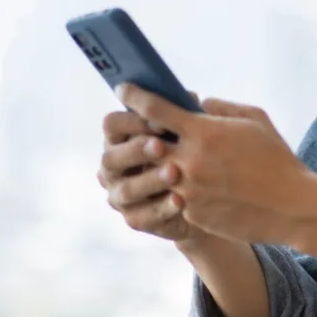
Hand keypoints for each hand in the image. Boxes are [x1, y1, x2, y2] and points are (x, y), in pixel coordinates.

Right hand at [97, 107, 202, 243]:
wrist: (205, 194)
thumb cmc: (191, 150)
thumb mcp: (187, 131)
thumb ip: (182, 115)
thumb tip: (190, 97)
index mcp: (120, 138)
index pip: (112, 124)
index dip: (133, 121)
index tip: (160, 120)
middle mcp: (113, 167)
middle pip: (111, 157)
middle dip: (136, 151)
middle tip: (161, 146)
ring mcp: (120, 195)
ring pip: (127, 189)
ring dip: (150, 180)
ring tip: (174, 172)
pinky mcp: (135, 219)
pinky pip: (144, 216)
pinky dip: (162, 208)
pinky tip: (180, 200)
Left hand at [116, 84, 316, 245]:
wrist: (292, 207)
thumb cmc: (277, 159)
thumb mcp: (255, 119)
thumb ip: (220, 107)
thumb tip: (198, 103)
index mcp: (203, 132)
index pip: (155, 108)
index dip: (134, 96)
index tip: (123, 89)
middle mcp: (189, 162)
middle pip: (147, 144)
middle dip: (144, 136)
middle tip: (146, 131)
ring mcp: (188, 192)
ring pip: (159, 175)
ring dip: (163, 167)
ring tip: (176, 163)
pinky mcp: (192, 215)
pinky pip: (177, 198)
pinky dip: (182, 191)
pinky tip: (201, 190)